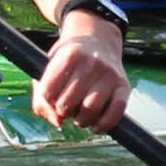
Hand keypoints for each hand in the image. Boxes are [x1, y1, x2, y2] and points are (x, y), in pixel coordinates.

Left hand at [32, 11, 129, 132]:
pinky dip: (103, 124)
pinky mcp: (124, 85)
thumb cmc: (70, 60)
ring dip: (81, 121)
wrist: (98, 39)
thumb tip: (58, 122)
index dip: (47, 100)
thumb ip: (42, 97)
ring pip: (90, 110)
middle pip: (67, 103)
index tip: (52, 97)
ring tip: (80, 116)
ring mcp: (109, 74)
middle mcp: (91, 63)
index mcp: (69, 56)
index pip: (48, 91)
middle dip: (63, 112)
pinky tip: (95, 125)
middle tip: (67, 108)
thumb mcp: (50, 66)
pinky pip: (116, 111)